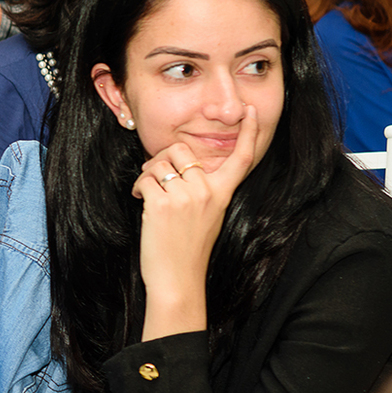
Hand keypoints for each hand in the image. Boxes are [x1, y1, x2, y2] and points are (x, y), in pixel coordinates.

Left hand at [133, 106, 259, 340]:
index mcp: (222, 193)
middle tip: (156, 177)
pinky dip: (138, 187)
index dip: (250, 133)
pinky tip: (142, 203)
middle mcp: (207, 191)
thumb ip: (201, 190)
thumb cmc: (187, 249)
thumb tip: (179, 163)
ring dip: (148, 174)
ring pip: (159, 162)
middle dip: (163, 158)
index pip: (242, 158)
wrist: (178, 280)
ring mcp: (186, 196)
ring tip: (149, 194)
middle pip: (182, 150)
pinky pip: (144, 178)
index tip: (252, 112)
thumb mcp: (207, 216)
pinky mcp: (162, 203)